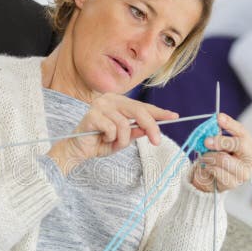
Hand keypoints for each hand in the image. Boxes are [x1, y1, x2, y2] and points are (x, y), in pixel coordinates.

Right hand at [47, 94, 176, 174]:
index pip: (142, 106)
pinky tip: (102, 138)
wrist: (77, 151)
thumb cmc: (99, 143)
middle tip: (157, 142)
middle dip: (151, 127)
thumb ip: (136, 131)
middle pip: (138, 111)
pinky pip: (112, 128)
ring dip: (123, 139)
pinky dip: (110, 138)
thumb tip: (152, 128)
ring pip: (125, 124)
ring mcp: (100, 105)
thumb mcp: (123, 139)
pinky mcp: (91, 115)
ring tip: (113, 143)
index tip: (174, 116)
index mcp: (118, 102)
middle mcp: (109, 99)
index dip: (159, 112)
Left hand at [191, 113, 251, 192]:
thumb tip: (216, 121)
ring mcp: (244, 173)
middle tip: (206, 141)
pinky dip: (208, 167)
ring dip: (210, 156)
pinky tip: (207, 167)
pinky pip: (217, 171)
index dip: (230, 124)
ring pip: (224, 159)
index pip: (242, 132)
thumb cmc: (218, 157)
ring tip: (204, 157)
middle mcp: (251, 160)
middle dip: (220, 141)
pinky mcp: (233, 184)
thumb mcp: (219, 143)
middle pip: (239, 144)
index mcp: (250, 146)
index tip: (219, 118)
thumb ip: (218, 133)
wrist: (212, 179)